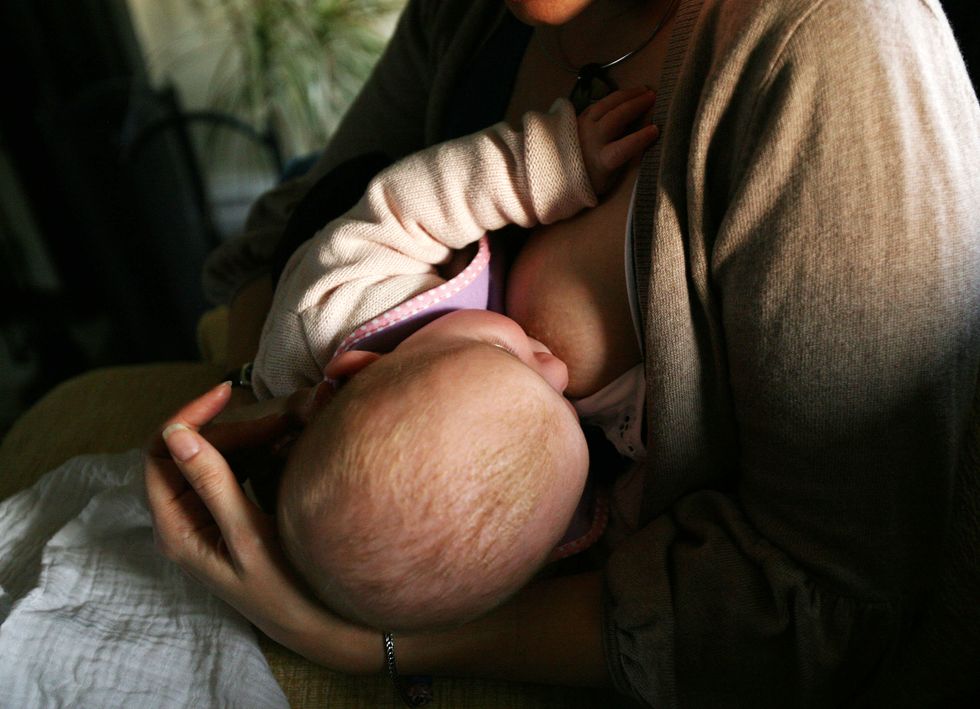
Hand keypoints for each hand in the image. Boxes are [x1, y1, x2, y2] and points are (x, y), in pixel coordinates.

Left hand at [144, 383, 378, 673]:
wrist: (316, 625)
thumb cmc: (283, 590)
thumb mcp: (248, 537)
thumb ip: (213, 485)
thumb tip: (177, 434)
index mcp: (176, 527)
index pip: (159, 452)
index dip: (188, 416)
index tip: (228, 393)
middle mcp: (184, 519)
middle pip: (189, 449)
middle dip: (231, 425)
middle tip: (282, 417)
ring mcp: (207, 516)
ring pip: (214, 455)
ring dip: (247, 435)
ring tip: (290, 426)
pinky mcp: (230, 514)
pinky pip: (234, 468)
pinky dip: (258, 449)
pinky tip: (287, 446)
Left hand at [577, 86, 658, 194]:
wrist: (556, 174)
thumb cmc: (589, 180)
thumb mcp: (608, 179)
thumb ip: (623, 160)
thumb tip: (642, 140)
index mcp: (600, 161)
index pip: (622, 148)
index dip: (639, 138)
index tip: (656, 129)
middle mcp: (591, 140)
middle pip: (615, 119)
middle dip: (636, 105)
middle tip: (653, 96)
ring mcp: (582, 127)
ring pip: (606, 106)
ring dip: (626, 95)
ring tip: (642, 90)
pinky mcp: (577, 119)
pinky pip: (597, 104)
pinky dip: (613, 98)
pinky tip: (624, 95)